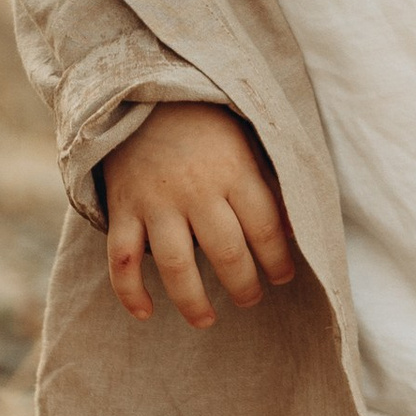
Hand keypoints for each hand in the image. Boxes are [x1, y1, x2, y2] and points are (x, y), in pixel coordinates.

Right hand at [103, 104, 295, 328]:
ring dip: (193, 301)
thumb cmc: (206, 126)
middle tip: (251, 300)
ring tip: (206, 320)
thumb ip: (266, 184)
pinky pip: (122, 259)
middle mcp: (196, 189)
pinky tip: (146, 313)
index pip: (265, 227)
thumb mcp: (246, 144)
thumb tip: (292, 233)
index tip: (283, 277)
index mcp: (233, 170)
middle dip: (243, 285)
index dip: (278, 259)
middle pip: (226, 252)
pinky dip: (130, 291)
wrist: (143, 95)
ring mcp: (156, 202)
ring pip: (176, 265)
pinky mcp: (123, 208)